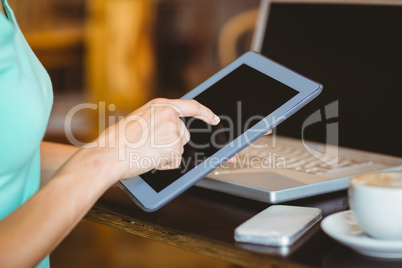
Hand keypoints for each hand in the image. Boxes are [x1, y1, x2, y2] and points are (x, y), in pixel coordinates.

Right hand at [91, 98, 218, 181]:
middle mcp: (170, 115)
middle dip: (172, 144)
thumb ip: (157, 119)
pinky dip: (165, 164)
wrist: (108, 154)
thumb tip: (174, 129)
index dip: (205, 113)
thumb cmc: (118, 140)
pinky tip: (150, 159)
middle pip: (184, 135)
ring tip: (146, 152)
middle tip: (150, 147)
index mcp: (160, 105)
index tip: (214, 119)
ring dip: (167, 154)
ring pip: (180, 149)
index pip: (191, 106)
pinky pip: (176, 161)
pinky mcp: (175, 148)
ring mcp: (174, 131)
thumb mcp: (139, 119)